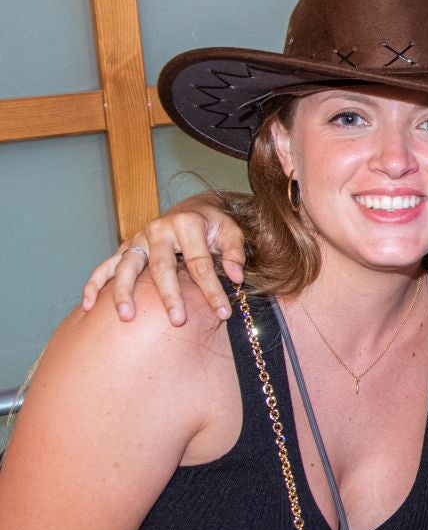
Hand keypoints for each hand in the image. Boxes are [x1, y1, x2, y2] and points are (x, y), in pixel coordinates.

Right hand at [80, 202, 244, 325]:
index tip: (223, 312)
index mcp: (186, 225)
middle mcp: (158, 230)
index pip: (199, 264)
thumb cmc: (213, 226)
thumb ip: (234, 253)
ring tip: (126, 316)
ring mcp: (138, 239)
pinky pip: (105, 266)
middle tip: (177, 321)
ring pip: (127, 267)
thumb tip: (236, 278)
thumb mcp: (231, 231)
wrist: (191, 208)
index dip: (212, 289)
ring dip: (124, 292)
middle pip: (161, 268)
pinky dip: (95, 284)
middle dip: (169, 296)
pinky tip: (89, 306)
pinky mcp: (125, 248)